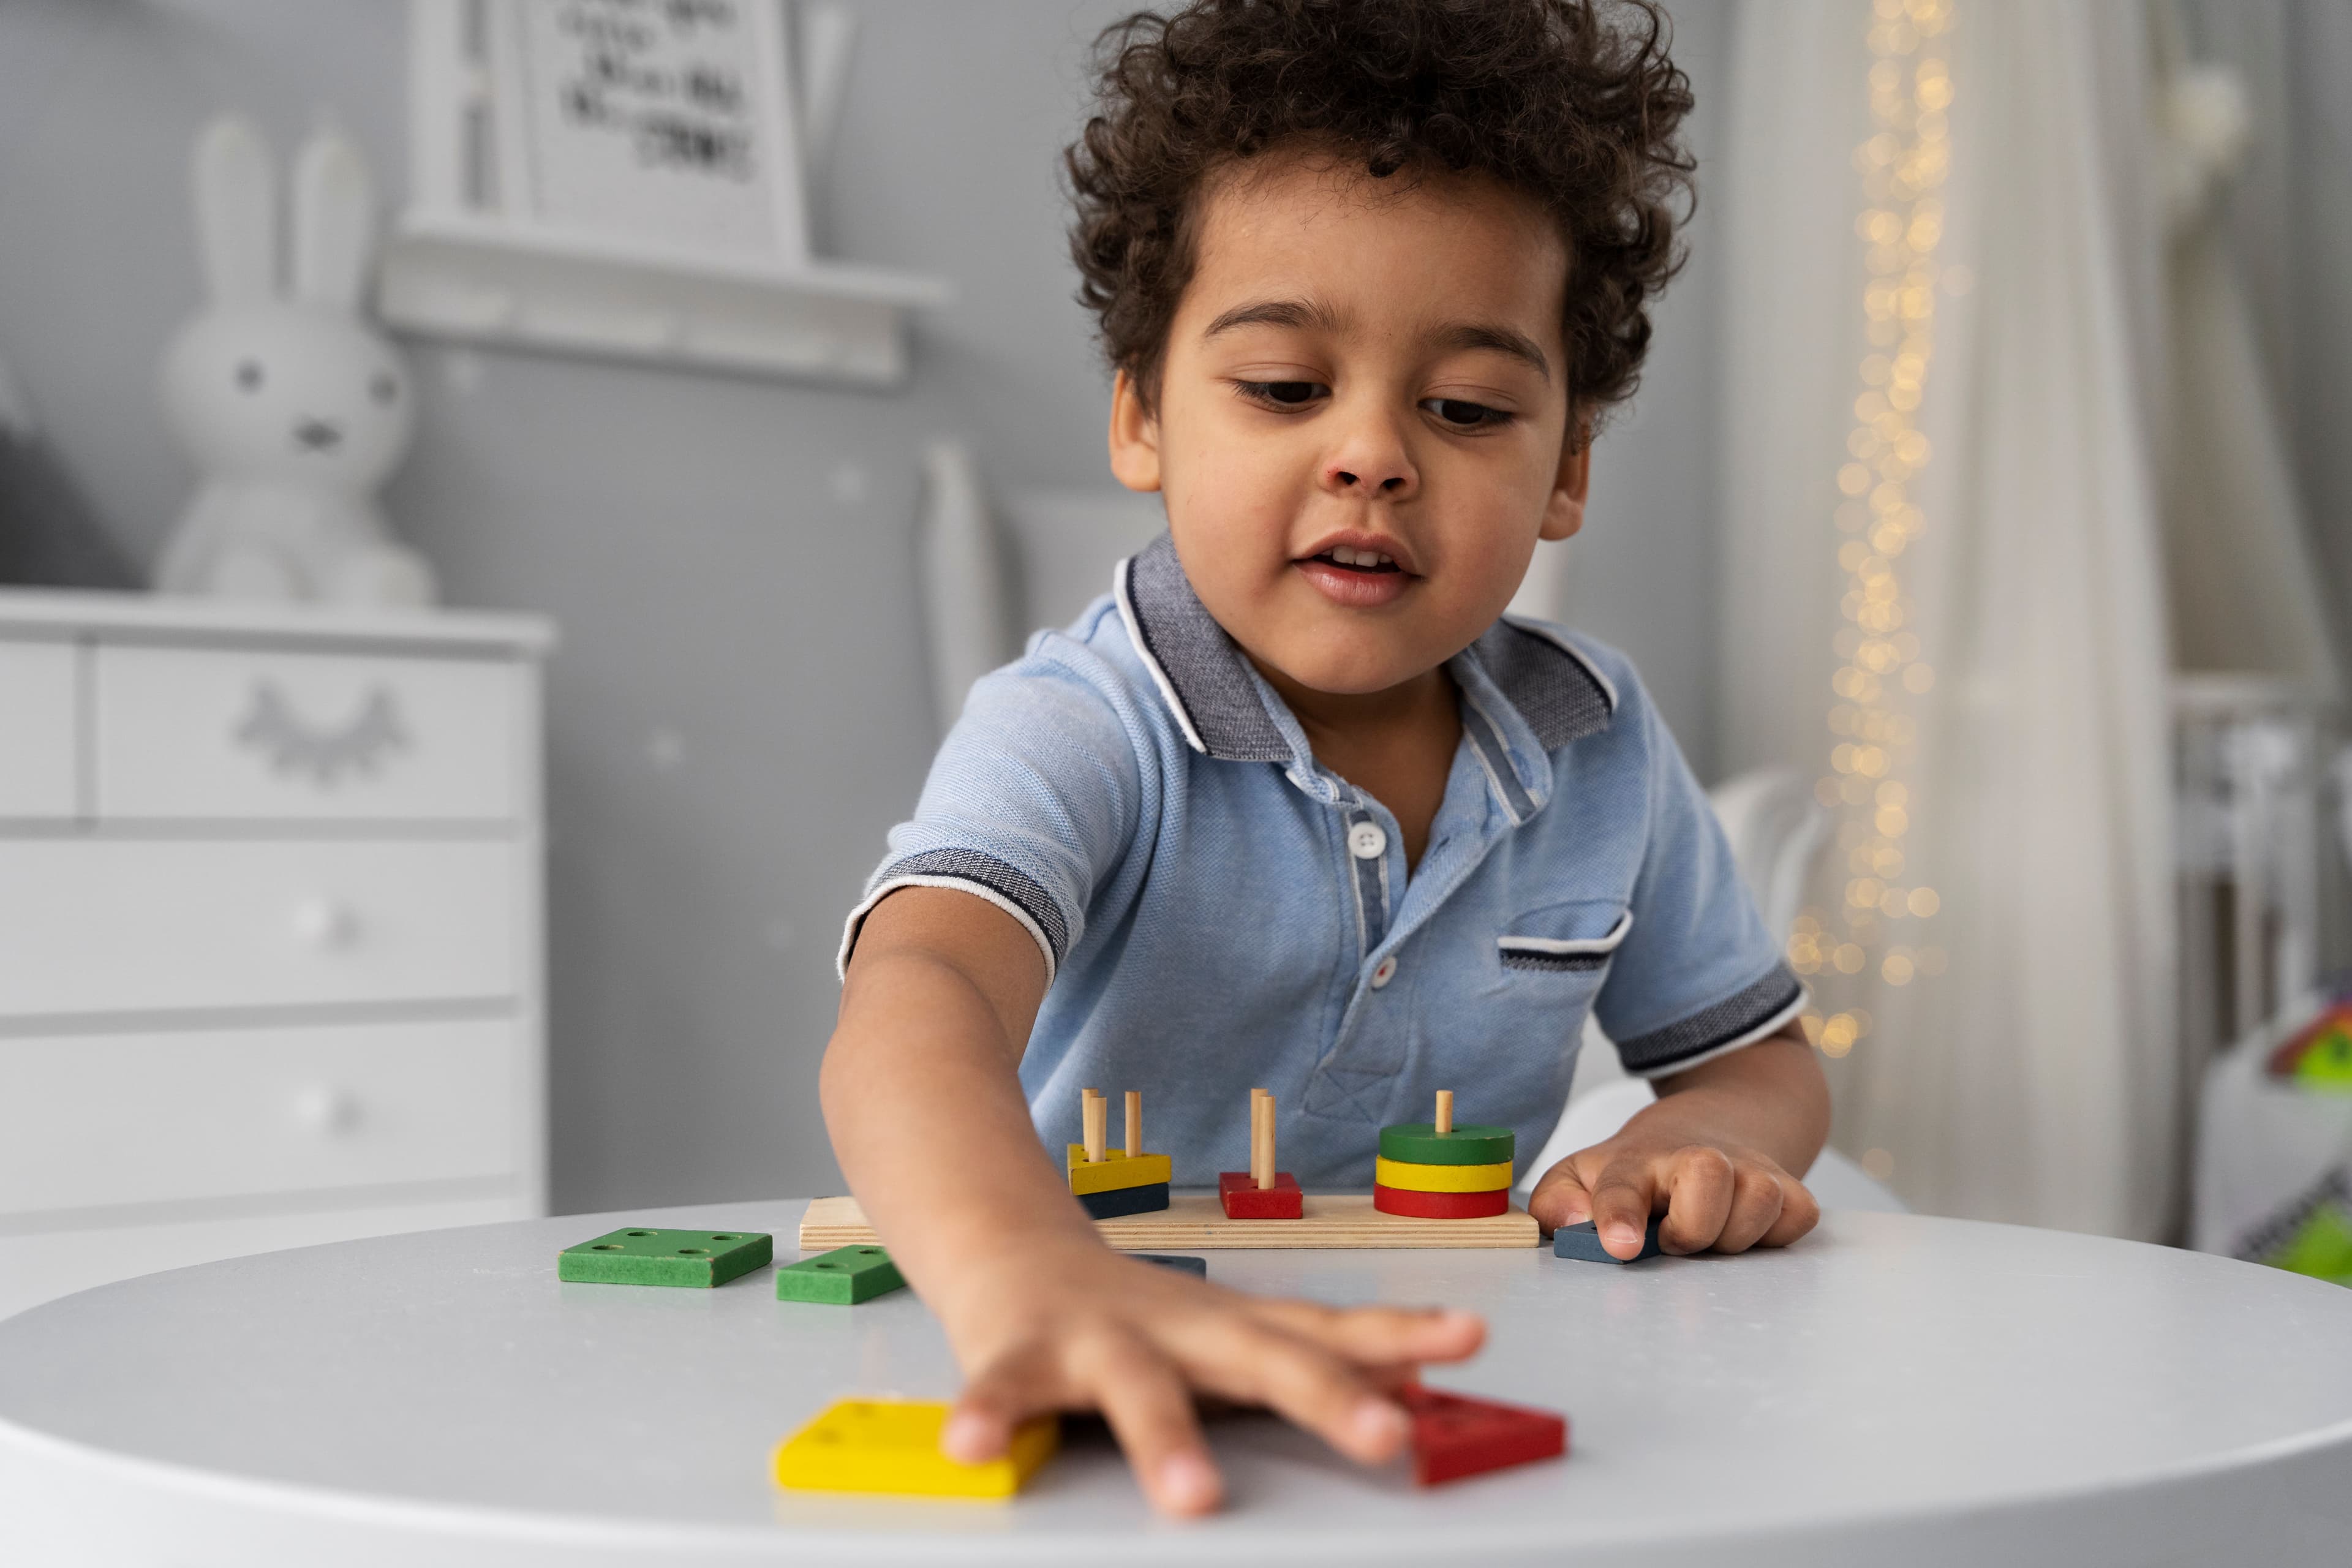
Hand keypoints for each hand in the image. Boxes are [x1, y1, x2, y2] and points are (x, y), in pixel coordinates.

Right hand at [930, 1236, 1484, 1515]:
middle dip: (1327, 1396)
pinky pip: (1004, 1390)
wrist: (1014, 1245)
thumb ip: (1310, 1357)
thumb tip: (1420, 1383)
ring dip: (1166, 1440)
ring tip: (1195, 1498)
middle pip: (1262, 1357)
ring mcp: (1099, 1336)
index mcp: (1232, 1328)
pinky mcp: (1021, 1351)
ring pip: (1137, 1387)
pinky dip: (988, 1417)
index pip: (1332, 1328)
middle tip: (1387, 1435)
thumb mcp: (1231, 1332)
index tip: (1470, 1337)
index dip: (1402, 1334)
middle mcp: (1178, 1326)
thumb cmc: (1141, 1314)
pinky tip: (971, 1448)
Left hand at [1526, 1112, 1820, 1259]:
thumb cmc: (1642, 1169)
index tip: (1620, 1246)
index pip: (1621, 1185)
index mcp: (1637, 1160)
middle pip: (1708, 1176)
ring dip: (1734, 1235)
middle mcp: (1698, 1157)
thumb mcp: (1584, 1176)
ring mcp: (1750, 1169)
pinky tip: (1745, 1228)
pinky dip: (1775, 1234)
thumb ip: (1558, 1202)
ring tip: (1710, 1232)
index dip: (1618, 1215)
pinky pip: (1797, 1218)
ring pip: (1760, 1201)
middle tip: (1673, 1238)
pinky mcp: (1792, 1187)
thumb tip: (1573, 1225)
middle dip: (1693, 1225)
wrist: (1717, 1124)